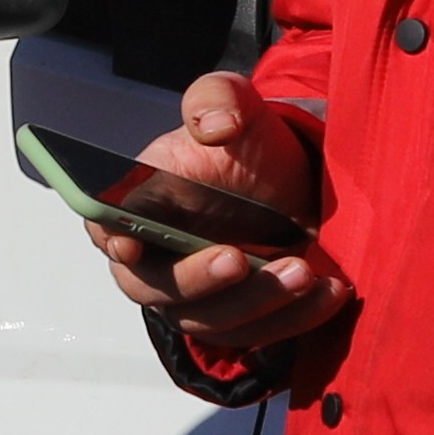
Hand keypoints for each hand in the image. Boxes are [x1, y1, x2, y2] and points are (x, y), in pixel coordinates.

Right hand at [91, 70, 350, 364]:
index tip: (130, 245)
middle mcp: (153, 259)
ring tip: (304, 272)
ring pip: (209, 320)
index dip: (111, 240)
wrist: (292, 182)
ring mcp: (193, 297)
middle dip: (195, 280)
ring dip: (256, 302)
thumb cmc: (246, 146)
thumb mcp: (233, 103)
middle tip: (238, 258)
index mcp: (136, 204)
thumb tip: (216, 128)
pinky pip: (256, 334)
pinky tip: (329, 292)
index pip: (105, 228)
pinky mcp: (236, 321)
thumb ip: (216, 100)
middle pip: (154, 289)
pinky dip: (293, 318)